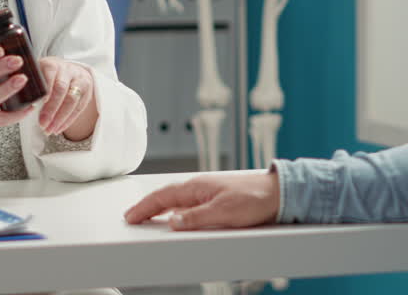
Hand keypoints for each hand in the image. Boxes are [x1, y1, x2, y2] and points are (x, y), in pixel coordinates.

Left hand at [37, 57, 97, 139]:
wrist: (66, 70)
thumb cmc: (45, 76)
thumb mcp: (36, 75)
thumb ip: (31, 86)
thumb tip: (21, 103)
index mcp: (53, 64)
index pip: (50, 77)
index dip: (47, 91)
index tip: (40, 104)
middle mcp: (69, 70)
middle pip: (62, 90)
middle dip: (52, 110)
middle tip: (43, 124)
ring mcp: (80, 80)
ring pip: (73, 100)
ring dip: (61, 118)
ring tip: (50, 130)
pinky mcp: (88, 90)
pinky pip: (79, 107)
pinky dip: (69, 120)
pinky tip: (59, 128)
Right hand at [125, 170, 280, 229]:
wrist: (278, 193)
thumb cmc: (254, 199)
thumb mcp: (223, 212)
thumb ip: (196, 217)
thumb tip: (171, 221)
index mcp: (197, 187)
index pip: (163, 197)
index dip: (144, 207)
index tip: (130, 216)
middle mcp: (200, 187)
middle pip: (166, 197)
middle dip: (147, 207)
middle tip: (132, 217)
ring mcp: (208, 192)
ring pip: (177, 200)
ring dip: (160, 208)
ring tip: (147, 217)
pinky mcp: (217, 198)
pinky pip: (189, 204)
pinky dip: (176, 210)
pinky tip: (177, 216)